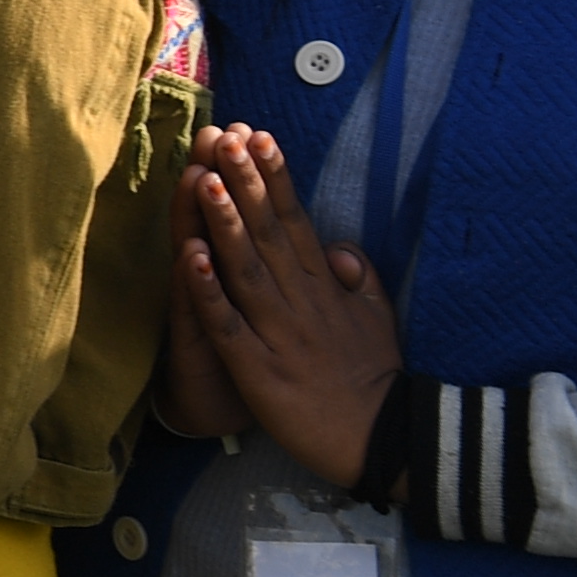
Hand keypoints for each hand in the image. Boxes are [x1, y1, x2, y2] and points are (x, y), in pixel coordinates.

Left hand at [175, 125, 400, 487]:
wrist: (386, 440)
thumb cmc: (375, 379)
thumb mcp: (376, 319)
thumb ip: (358, 278)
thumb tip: (339, 245)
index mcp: (324, 288)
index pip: (295, 222)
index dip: (274, 178)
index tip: (257, 136)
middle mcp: (301, 301)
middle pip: (269, 233)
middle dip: (246, 183)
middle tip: (227, 136)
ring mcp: (279, 333)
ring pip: (247, 268)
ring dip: (224, 223)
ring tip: (206, 178)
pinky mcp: (258, 368)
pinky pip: (229, 325)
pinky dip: (209, 291)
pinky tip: (190, 258)